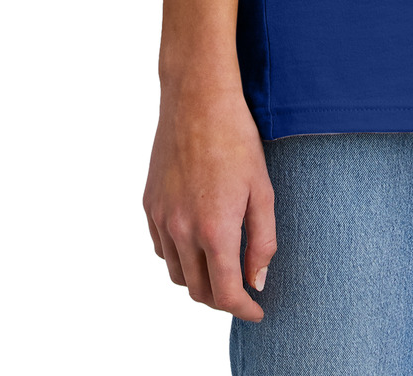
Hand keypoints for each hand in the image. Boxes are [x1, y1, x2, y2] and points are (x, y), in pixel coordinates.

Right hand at [143, 80, 276, 321]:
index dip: (244, 309)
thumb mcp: (263, 189)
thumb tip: (257, 281)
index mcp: (215, 230)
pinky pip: (162, 248)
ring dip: (198, 281)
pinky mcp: (149, 204)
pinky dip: (179, 257)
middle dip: (222, 299)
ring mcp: (161, 218)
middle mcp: (182, 231)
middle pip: (198, 290)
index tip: (257, 311)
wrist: (197, 100)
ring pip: (177, 274)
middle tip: (242, 291)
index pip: (226, 293)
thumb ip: (263, 241)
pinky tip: (196, 243)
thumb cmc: (237, 139)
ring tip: (220, 269)